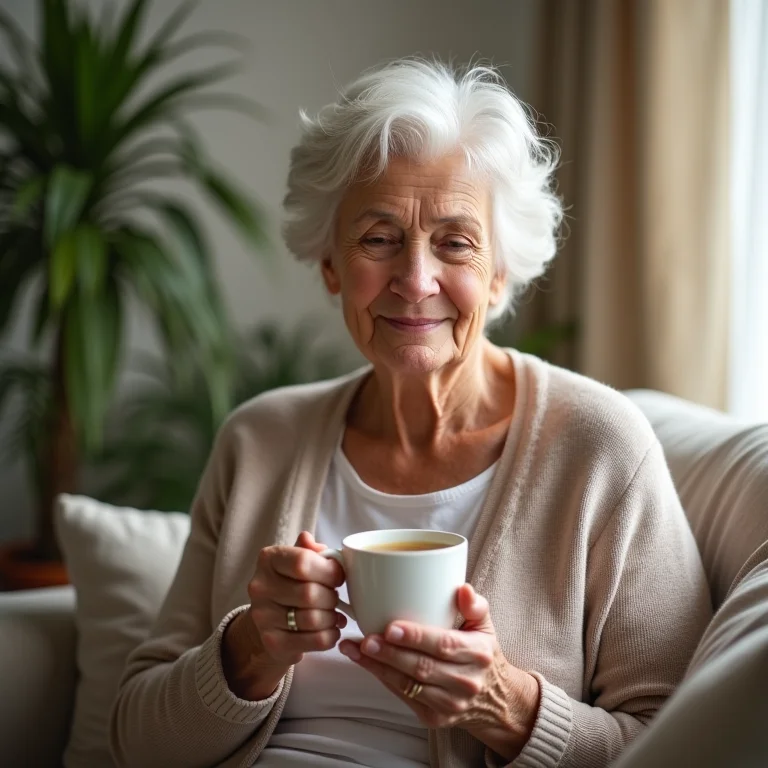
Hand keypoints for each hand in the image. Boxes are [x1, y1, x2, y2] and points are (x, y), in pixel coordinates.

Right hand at [222, 531, 346, 699]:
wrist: (269, 617)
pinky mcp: (272, 642)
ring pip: (313, 619)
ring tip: (334, 615)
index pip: (302, 561)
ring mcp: (263, 616)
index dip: (329, 570)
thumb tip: (317, 546)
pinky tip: (331, 630)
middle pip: (309, 593)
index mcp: (268, 559)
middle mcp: (260, 586)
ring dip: (332, 618)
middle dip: (332, 597)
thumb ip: (310, 550)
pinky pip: (313, 640)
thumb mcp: (298, 559)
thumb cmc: (291, 583)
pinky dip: (330, 636)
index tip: (339, 576)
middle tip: (335, 598)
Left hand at [338, 584, 539, 760]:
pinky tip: (366, 664)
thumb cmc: (482, 653)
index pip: (444, 645)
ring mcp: (450, 704)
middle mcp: (466, 682)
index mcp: (478, 654)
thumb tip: (463, 588)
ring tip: (355, 649)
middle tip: (366, 639)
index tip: (391, 627)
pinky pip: (404, 698)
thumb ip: (474, 605)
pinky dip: (383, 679)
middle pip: (422, 667)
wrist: (495, 700)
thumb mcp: (484, 625)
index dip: (416, 637)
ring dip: (378, 667)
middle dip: (390, 654)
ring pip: (408, 685)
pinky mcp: (435, 718)